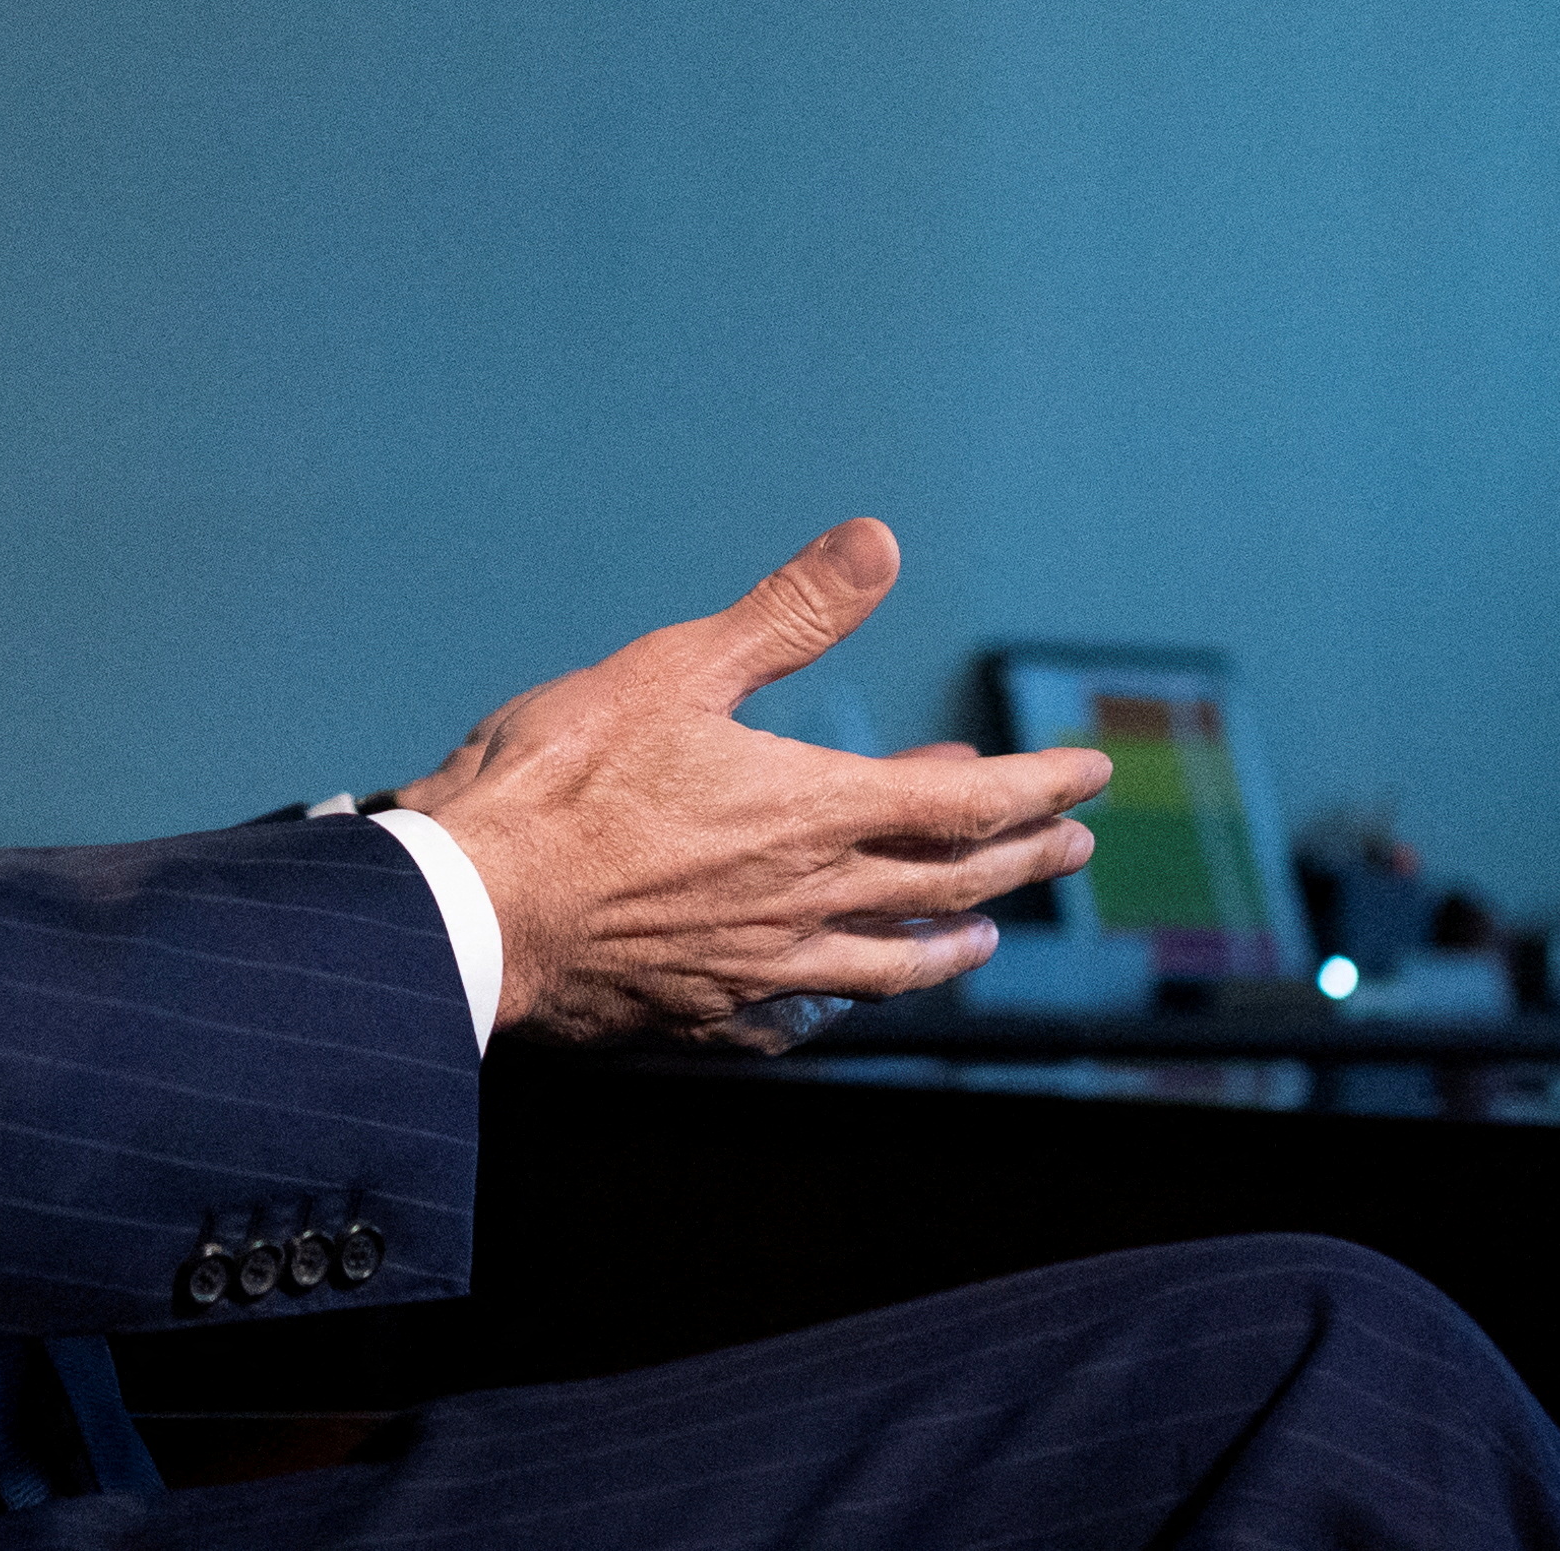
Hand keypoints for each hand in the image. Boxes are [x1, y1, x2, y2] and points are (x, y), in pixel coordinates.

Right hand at [390, 519, 1107, 1049]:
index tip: (1089, 777)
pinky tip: (839, 994)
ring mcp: (761, 968)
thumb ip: (786, 614)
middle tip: (1071, 846)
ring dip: (951, 942)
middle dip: (1020, 859)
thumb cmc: (559, 781)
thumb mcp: (674, 668)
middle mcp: (807, 900)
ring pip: (891, 963)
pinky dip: (845, 997)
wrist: (470, 910)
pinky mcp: (707, 1015)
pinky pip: (805, 1013)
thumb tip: (880, 544)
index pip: (964, 806)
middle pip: (947, 885)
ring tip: (980, 935)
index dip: (1037, 789)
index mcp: (810, 811)